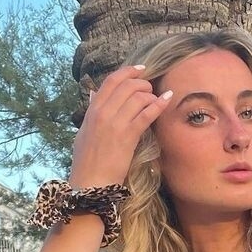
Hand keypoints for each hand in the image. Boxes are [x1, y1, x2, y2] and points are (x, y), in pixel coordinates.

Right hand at [69, 66, 172, 187]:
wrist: (91, 182)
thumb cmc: (87, 161)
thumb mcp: (84, 131)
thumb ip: (90, 111)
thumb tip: (93, 93)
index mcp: (92, 110)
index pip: (111, 81)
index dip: (128, 72)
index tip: (140, 69)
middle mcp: (103, 112)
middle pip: (127, 86)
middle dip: (142, 83)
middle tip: (150, 88)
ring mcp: (116, 123)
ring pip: (138, 97)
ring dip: (151, 95)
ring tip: (157, 99)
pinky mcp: (128, 136)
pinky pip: (146, 114)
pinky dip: (158, 105)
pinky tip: (167, 99)